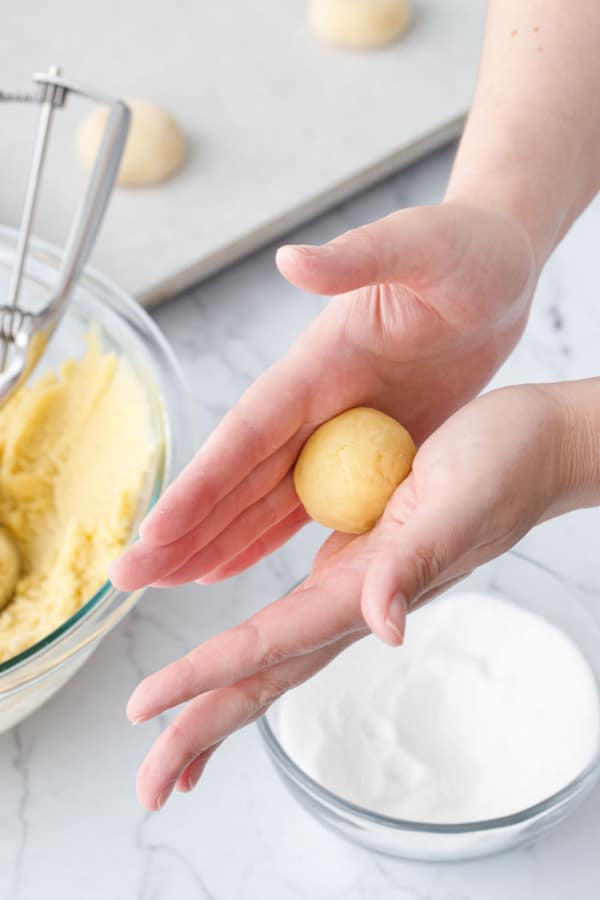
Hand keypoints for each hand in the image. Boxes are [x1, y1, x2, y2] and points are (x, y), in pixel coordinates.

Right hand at [110, 202, 535, 590]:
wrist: (499, 269)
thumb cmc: (463, 251)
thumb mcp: (416, 248)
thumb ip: (356, 258)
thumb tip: (289, 260)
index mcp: (317, 362)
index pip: (245, 433)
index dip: (200, 484)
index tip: (154, 533)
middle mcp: (312, 401)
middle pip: (237, 476)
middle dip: (186, 527)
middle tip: (130, 578)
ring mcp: (335, 428)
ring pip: (262, 498)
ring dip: (216, 540)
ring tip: (173, 582)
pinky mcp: (365, 447)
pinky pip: (309, 503)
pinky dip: (267, 535)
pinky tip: (237, 563)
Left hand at [127, 381, 576, 809]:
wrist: (536, 451)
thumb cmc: (505, 465)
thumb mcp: (459, 508)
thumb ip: (416, 568)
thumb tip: (385, 628)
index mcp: (365, 588)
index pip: (272, 644)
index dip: (208, 675)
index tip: (149, 707)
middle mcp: (354, 599)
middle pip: (267, 678)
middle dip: (205, 729)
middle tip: (150, 785)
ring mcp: (355, 586)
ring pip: (274, 657)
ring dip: (222, 704)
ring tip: (173, 749)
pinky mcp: (357, 563)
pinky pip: (289, 620)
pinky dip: (249, 653)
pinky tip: (232, 666)